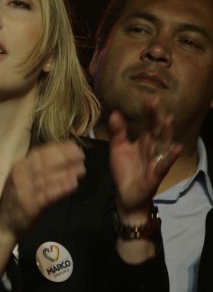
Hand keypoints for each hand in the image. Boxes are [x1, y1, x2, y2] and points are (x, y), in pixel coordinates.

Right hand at [0, 140, 85, 241]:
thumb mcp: (22, 180)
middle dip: (63, 157)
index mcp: (18, 167)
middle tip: (81, 155)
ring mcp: (24, 190)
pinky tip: (74, 183)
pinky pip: (47, 194)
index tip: (73, 145)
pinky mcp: (29, 205)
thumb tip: (61, 157)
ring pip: (47, 177)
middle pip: (43, 162)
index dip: (56, 148)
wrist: (3, 225)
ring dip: (66, 171)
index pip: (38, 153)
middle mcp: (19, 176)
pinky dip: (61, 187)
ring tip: (82, 168)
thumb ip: (36, 170)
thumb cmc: (16, 200)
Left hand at [108, 98, 181, 220]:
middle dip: (156, 116)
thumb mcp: (118, 149)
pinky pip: (164, 165)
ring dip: (166, 132)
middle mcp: (152, 148)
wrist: (126, 194)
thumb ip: (118, 132)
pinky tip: (176, 148)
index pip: (147, 124)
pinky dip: (170, 157)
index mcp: (143, 141)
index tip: (147, 97)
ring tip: (168, 119)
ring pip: (162, 144)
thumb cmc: (125, 170)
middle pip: (156, 130)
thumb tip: (115, 113)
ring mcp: (155, 160)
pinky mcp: (156, 174)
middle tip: (155, 100)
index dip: (147, 112)